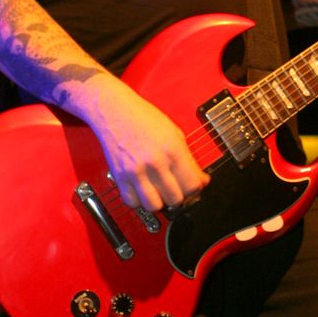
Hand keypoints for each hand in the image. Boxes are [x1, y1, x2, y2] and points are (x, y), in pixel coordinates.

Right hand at [85, 79, 209, 211]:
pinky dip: (139, 201)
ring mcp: (136, 171)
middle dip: (179, 196)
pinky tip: (142, 190)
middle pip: (175, 199)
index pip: (192, 185)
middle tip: (176, 188)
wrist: (115, 110)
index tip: (193, 187)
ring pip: (154, 206)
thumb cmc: (144, 117)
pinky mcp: (120, 176)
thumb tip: (202, 180)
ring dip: (159, 202)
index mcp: (173, 149)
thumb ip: (189, 159)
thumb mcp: (174, 132)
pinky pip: (132, 202)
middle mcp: (155, 162)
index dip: (196, 189)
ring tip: (159, 191)